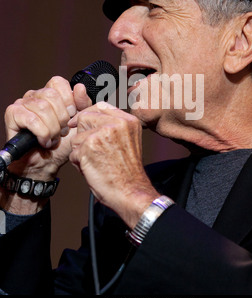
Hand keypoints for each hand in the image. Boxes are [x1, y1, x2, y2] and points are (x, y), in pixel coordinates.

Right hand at [4, 77, 91, 180]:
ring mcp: (22, 103)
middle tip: (62, 131)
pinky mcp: (13, 114)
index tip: (71, 116)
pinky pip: (32, 119)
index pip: (58, 83)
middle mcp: (35, 95)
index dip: (68, 100)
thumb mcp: (79, 122)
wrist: (47, 163)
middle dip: (61, 117)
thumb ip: (83, 103)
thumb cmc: (61, 143)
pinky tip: (43, 141)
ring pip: (42, 108)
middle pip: (51, 95)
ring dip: (52, 128)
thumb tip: (80, 88)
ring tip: (53, 137)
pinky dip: (42, 133)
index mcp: (51, 94)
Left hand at [68, 102, 159, 228]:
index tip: (79, 123)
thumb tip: (90, 117)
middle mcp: (116, 123)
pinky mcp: (89, 147)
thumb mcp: (128, 141)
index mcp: (128, 121)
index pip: (100, 106)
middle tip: (93, 151)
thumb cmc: (127, 172)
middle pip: (85, 117)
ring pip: (77, 137)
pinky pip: (73, 152)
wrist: (130, 191)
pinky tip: (93, 169)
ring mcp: (102, 134)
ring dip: (81, 151)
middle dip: (83, 135)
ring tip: (96, 162)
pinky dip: (79, 164)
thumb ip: (113, 126)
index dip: (87, 114)